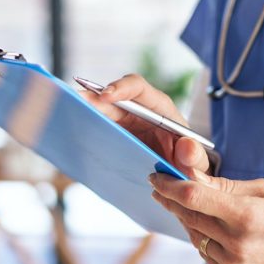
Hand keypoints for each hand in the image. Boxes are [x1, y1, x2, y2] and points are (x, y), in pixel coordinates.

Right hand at [81, 74, 211, 176]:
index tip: (106, 95)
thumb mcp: (197, 164)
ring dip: (83, 110)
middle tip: (76, 103)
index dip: (121, 88)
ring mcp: (124, 121)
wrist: (179, 175)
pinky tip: (68, 130)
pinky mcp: (114, 132)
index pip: (139, 89)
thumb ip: (196, 158)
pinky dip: (83, 125)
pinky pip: (96, 124)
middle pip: (112, 97)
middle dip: (93, 98)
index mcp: (160, 110)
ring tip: (65, 113)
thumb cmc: (189, 164)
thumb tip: (186, 147)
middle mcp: (139, 109)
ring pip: (100, 110)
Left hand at [149, 171, 263, 263]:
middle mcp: (237, 243)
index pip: (193, 197)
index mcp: (247, 215)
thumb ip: (224, 186)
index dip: (168, 185)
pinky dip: (203, 240)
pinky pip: (205, 255)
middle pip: (188, 217)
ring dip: (188, 220)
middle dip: (171, 200)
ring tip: (195, 208)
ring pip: (194, 236)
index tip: (155, 177)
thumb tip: (190, 175)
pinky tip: (210, 230)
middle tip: (162, 188)